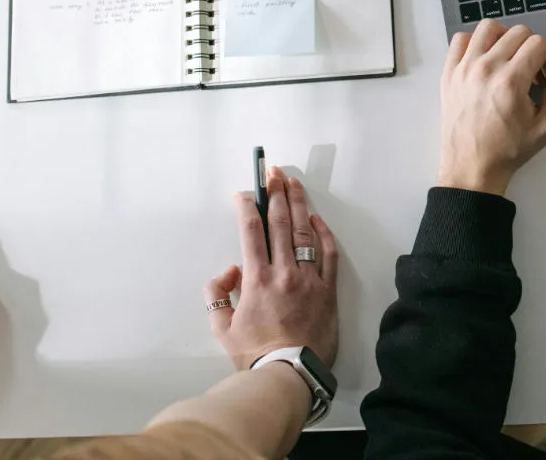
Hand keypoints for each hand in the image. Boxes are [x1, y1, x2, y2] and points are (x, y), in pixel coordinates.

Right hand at [206, 169, 338, 370]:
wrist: (290, 373)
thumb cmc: (255, 354)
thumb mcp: (221, 327)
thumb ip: (217, 295)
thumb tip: (228, 272)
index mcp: (256, 279)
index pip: (251, 232)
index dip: (247, 207)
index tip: (244, 193)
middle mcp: (284, 272)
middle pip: (281, 223)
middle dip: (275, 194)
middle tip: (273, 173)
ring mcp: (309, 279)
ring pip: (305, 232)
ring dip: (299, 204)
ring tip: (294, 184)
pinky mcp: (328, 290)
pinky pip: (328, 254)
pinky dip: (324, 234)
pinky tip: (318, 219)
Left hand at [438, 20, 545, 195]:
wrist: (472, 167)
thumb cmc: (510, 149)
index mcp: (511, 81)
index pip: (539, 43)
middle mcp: (485, 68)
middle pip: (517, 32)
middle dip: (532, 48)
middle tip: (532, 73)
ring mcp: (463, 68)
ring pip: (489, 27)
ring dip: (505, 38)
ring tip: (509, 60)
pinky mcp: (449, 73)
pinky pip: (461, 39)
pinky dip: (476, 43)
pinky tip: (485, 60)